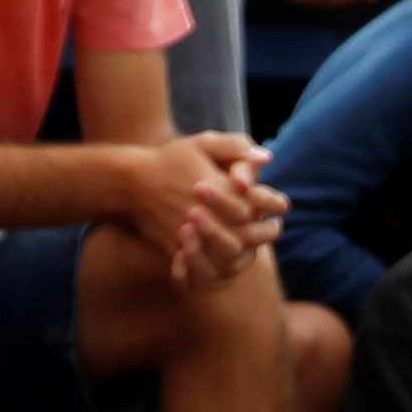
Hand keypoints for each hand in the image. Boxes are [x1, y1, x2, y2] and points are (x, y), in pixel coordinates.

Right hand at [123, 133, 287, 285]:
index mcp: (213, 186)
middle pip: (247, 232)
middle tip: (275, 227)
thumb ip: (236, 147)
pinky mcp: (177, 248)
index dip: (272, 204)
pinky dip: (224, 267)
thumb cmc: (170, 160)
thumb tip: (267, 159)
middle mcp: (203, 212)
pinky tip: (235, 259)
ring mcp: (190, 233)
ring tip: (258, 245)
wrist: (128, 183)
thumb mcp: (201, 143)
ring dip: (249, 250)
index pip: (254, 202)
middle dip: (266, 231)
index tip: (282, 205)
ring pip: (230, 253)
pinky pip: (207, 267)